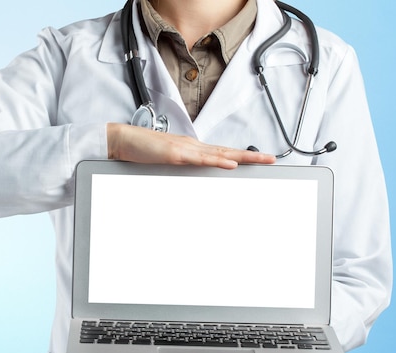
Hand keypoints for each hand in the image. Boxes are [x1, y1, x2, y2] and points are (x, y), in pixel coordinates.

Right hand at [107, 123, 275, 168]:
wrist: (124, 140)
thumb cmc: (142, 149)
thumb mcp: (167, 159)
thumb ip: (182, 163)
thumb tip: (194, 170)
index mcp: (192, 148)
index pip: (221, 152)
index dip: (240, 156)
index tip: (257, 160)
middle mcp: (193, 145)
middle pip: (227, 150)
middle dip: (250, 155)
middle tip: (271, 159)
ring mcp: (185, 148)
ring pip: (219, 153)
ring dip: (241, 156)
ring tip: (260, 160)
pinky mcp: (175, 153)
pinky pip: (199, 159)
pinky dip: (216, 160)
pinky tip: (230, 163)